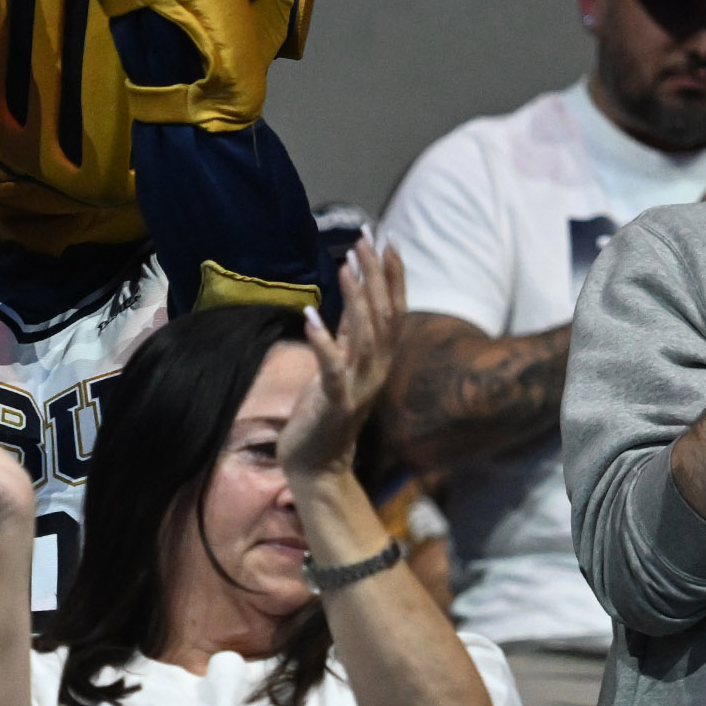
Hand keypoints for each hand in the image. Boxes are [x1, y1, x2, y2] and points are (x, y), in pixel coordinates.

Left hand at [282, 238, 402, 478]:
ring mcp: (357, 387)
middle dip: (375, 276)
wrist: (316, 465)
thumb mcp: (342, 364)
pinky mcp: (334, 402)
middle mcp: (376, 371)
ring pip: (364, 337)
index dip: (392, 276)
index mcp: (379, 360)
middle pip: (384, 316)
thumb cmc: (325, 412)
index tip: (385, 241)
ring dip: (356, 299)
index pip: (394, 311)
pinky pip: (332, 368)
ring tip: (345, 266)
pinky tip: (311, 317)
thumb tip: (358, 290)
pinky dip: (322, 341)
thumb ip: (351, 331)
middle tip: (364, 242)